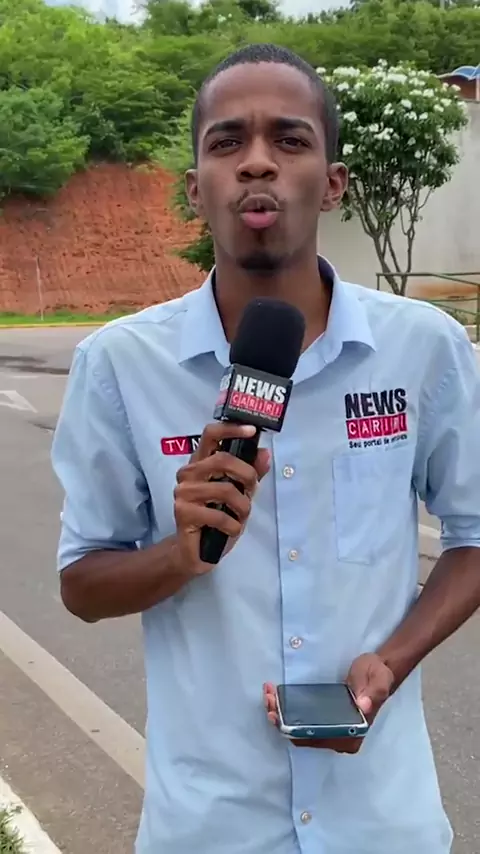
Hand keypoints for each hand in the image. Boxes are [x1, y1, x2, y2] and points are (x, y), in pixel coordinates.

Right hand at [174, 422, 269, 575]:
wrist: (196, 552)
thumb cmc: (216, 520)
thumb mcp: (240, 495)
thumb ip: (251, 474)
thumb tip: (264, 454)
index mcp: (200, 463)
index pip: (210, 434)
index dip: (231, 429)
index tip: (252, 431)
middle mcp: (188, 473)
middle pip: (222, 459)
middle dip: (247, 475)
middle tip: (252, 490)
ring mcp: (183, 493)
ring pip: (225, 489)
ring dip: (242, 506)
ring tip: (240, 516)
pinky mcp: (183, 513)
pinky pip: (219, 515)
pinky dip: (233, 525)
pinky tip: (231, 529)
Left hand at [263, 653, 393, 753]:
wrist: (377, 669)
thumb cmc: (377, 675)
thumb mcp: (378, 680)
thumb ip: (372, 693)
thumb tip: (363, 706)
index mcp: (352, 736)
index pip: (317, 740)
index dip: (295, 730)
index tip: (277, 714)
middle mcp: (339, 738)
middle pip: (304, 736)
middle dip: (282, 720)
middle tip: (268, 700)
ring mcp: (330, 729)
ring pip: (299, 729)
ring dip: (280, 714)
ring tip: (268, 695)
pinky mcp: (323, 718)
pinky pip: (301, 719)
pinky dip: (286, 709)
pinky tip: (275, 695)